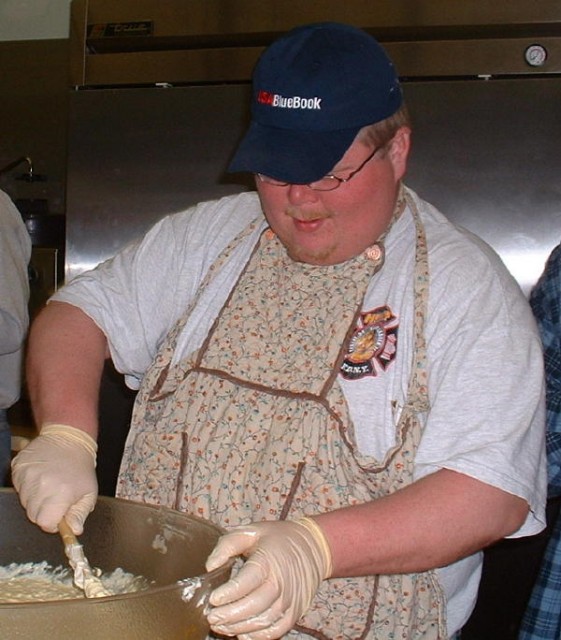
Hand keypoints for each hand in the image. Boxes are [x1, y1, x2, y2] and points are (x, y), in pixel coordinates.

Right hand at [11, 423, 97, 533]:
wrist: (69, 439)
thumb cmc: (81, 468)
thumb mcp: (88, 492)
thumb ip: (80, 514)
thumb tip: (74, 531)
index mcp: (60, 494)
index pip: (45, 523)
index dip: (53, 522)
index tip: (59, 514)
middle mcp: (41, 485)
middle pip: (33, 515)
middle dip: (45, 511)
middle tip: (57, 497)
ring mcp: (27, 475)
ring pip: (24, 502)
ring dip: (36, 498)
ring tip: (50, 483)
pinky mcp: (18, 467)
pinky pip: (18, 487)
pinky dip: (27, 485)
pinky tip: (41, 475)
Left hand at [205, 518, 331, 639]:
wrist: (313, 547)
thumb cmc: (278, 538)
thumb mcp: (252, 531)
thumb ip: (227, 544)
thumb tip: (210, 565)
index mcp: (269, 559)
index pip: (249, 580)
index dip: (230, 593)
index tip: (213, 598)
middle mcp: (282, 582)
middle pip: (255, 605)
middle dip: (230, 615)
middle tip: (211, 617)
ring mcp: (290, 599)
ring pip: (264, 621)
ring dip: (240, 628)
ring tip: (221, 626)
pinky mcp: (296, 611)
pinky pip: (277, 630)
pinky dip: (259, 637)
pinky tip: (242, 635)